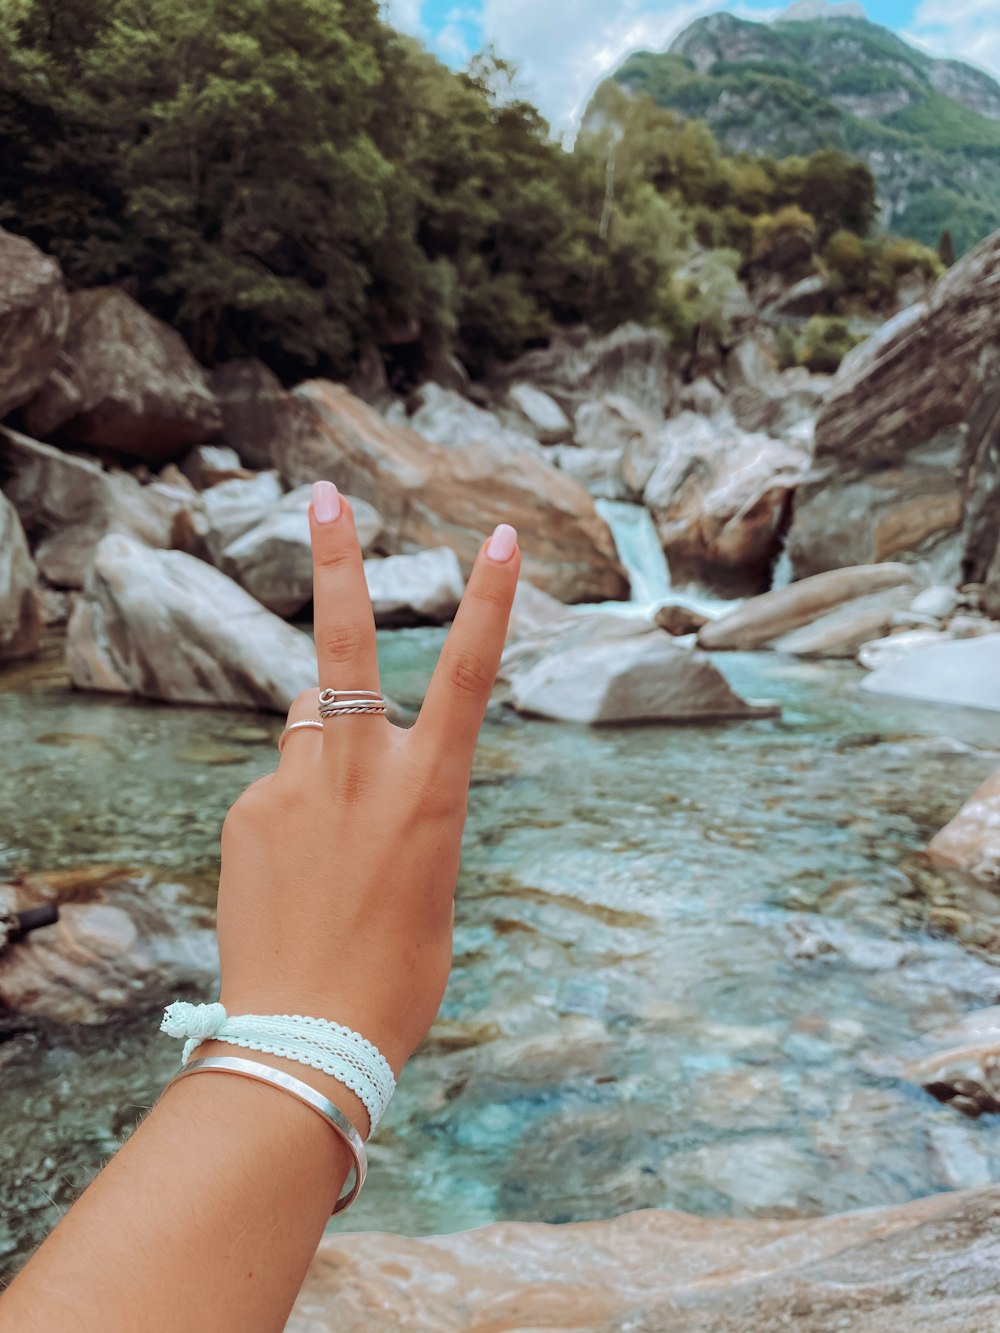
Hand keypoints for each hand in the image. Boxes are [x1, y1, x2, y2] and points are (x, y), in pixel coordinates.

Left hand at [213, 483, 519, 1089]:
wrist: (309, 1036)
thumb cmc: (396, 971)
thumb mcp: (426, 877)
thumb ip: (397, 806)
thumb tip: (350, 765)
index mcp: (430, 794)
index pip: (467, 677)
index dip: (489, 603)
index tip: (499, 538)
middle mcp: (360, 773)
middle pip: (345, 645)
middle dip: (338, 561)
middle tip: (325, 494)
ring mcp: (294, 787)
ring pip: (308, 718)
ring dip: (323, 735)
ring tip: (328, 825)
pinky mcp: (248, 812)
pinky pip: (277, 783)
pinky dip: (289, 808)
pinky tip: (292, 875)